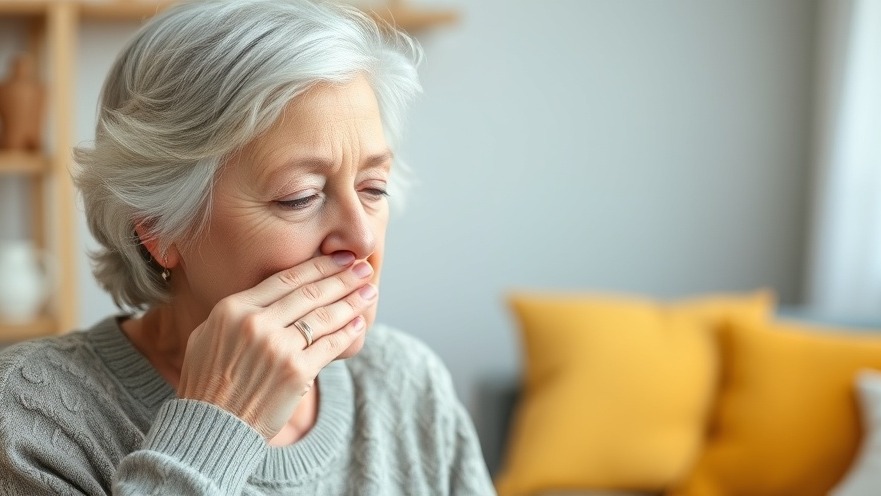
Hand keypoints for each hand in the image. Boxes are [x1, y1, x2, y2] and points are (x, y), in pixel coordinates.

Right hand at [176, 251, 374, 439]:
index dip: (319, 265)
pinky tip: (359, 323)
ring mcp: (277, 347)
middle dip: (343, 278)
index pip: (286, 279)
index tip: (340, 258)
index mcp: (233, 309)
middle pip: (310, 292)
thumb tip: (265, 296)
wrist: (210, 425)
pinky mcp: (295, 372)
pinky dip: (348, 333)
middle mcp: (256, 323)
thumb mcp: (208, 335)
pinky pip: (330, 346)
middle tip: (364, 268)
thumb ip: (236, 312)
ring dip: (352, 301)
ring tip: (369, 291)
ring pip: (324, 316)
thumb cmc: (208, 382)